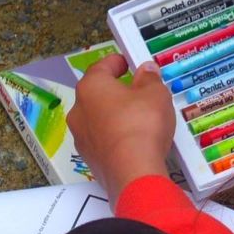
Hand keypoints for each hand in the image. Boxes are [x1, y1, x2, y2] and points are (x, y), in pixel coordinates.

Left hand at [68, 53, 174, 199]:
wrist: (132, 172)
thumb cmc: (141, 124)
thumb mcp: (155, 93)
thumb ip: (149, 79)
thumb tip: (146, 71)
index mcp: (90, 87)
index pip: (101, 66)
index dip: (117, 62)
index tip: (128, 62)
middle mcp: (78, 111)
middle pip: (97, 94)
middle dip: (115, 90)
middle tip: (136, 90)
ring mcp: (80, 137)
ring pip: (97, 118)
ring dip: (113, 115)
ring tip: (137, 116)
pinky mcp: (88, 159)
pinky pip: (101, 139)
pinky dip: (113, 135)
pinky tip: (131, 138)